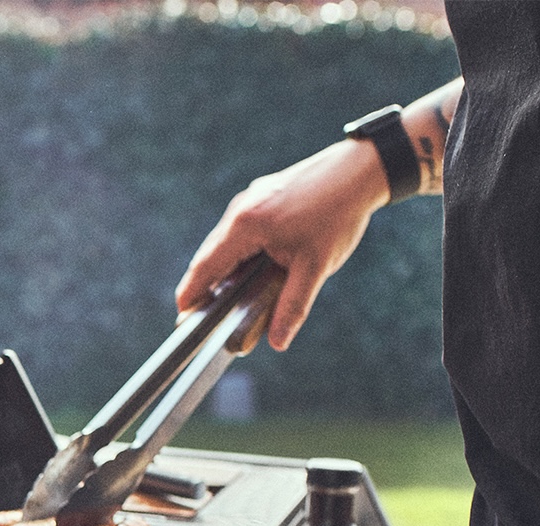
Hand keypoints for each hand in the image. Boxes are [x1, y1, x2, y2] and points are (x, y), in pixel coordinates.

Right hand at [174, 139, 389, 350]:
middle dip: (204, 285)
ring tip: (224, 296)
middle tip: (201, 314)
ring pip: (224, 241)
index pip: (206, 266)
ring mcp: (250, 199)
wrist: (358, 170)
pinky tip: (248, 267)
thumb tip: (278, 342)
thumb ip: (293, 306)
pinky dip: (237, 252)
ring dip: (222, 268)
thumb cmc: (337, 214)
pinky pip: (238, 229)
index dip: (191, 294)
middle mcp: (240, 209)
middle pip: (209, 254)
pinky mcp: (261, 196)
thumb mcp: (315, 267)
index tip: (182, 316)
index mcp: (245, 225)